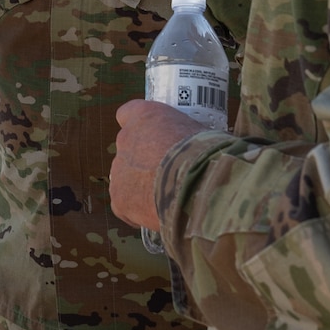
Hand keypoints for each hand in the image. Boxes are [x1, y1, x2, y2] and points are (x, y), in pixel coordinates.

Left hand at [111, 99, 218, 229]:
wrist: (201, 184)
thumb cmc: (209, 154)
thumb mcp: (201, 134)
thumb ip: (186, 139)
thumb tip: (195, 151)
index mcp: (145, 116)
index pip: (128, 114)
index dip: (141, 129)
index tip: (154, 140)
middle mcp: (126, 138)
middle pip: (130, 151)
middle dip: (146, 163)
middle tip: (170, 176)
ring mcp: (119, 169)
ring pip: (126, 179)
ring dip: (143, 187)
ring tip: (170, 199)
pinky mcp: (119, 198)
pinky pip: (125, 206)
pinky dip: (139, 212)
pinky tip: (160, 215)